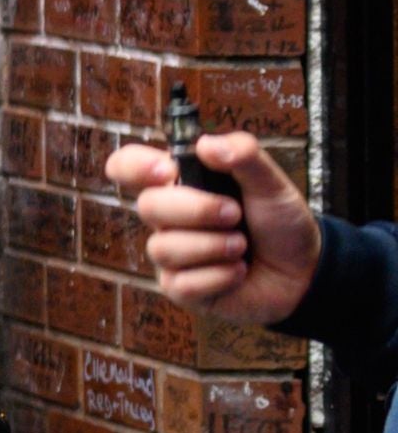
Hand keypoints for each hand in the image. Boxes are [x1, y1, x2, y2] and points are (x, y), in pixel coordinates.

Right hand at [108, 129, 321, 327]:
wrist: (304, 273)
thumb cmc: (281, 224)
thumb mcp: (272, 184)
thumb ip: (245, 156)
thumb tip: (205, 144)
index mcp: (181, 184)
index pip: (128, 166)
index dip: (134, 166)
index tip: (166, 172)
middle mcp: (168, 218)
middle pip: (147, 206)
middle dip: (197, 210)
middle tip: (235, 214)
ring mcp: (171, 254)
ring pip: (164, 248)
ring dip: (214, 247)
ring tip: (242, 247)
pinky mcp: (179, 288)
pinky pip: (182, 282)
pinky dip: (219, 276)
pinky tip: (238, 272)